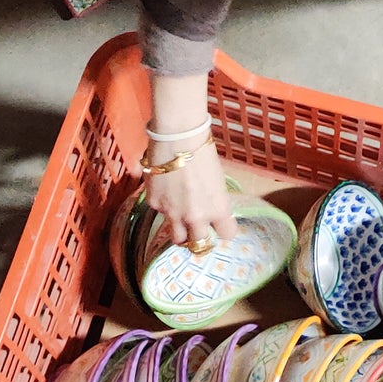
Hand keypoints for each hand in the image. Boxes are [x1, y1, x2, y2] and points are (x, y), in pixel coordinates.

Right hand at [142, 136, 238, 250]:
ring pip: (178, 237)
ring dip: (181, 230)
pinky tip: (166, 190)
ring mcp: (173, 213)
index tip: (221, 224)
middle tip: (199, 228)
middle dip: (200, 237)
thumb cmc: (203, 152)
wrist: (177, 137)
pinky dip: (165, 207)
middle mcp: (196, 217)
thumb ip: (214, 201)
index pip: (228, 235)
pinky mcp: (155, 205)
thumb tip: (210, 208)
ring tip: (181, 217)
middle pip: (200, 244)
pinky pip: (161, 214)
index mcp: (218, 209)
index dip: (224, 229)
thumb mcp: (217, 180)